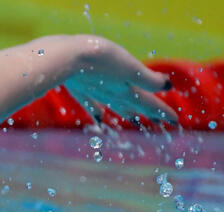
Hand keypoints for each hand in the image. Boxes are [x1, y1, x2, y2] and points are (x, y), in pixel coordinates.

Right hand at [63, 35, 178, 124]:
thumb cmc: (99, 59)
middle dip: (149, 114)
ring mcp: (95, 94)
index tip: (176, 122)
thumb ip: (149, 79)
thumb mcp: (129, 67)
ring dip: (127, 113)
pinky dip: (97, 112)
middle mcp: (113, 95)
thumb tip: (167, 87)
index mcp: (127, 90)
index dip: (164, 111)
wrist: (64, 59)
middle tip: (161, 124)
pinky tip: (98, 119)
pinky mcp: (79, 89)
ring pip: (115, 106)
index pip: (150, 103)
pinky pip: (91, 104)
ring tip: (134, 120)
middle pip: (135, 106)